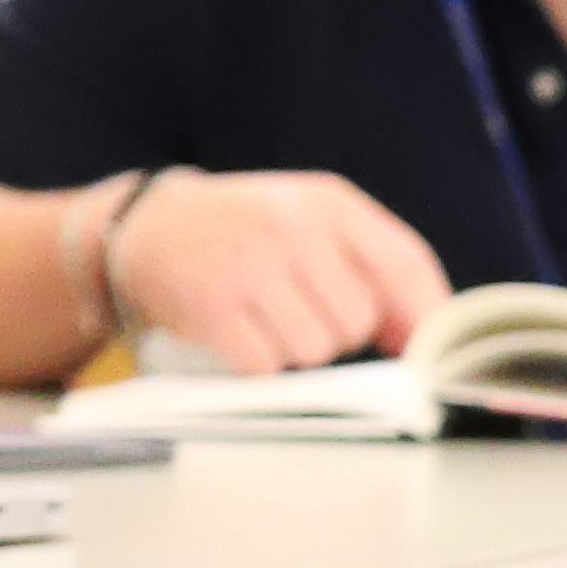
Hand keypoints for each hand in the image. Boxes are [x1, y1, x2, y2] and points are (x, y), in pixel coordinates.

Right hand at [106, 170, 451, 377]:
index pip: (405, 266)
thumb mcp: (308, 220)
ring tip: (261, 316)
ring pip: (315, 349)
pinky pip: (266, 365)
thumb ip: (373, 265)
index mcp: (328, 202)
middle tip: (295, 309)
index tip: (418, 350)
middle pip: (357, 321)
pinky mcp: (212, 306)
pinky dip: (254, 361)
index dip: (423, 317)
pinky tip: (235, 330)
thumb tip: (421, 340)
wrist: (143, 224)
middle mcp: (293, 227)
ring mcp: (250, 265)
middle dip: (335, 330)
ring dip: (292, 348)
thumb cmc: (244, 229)